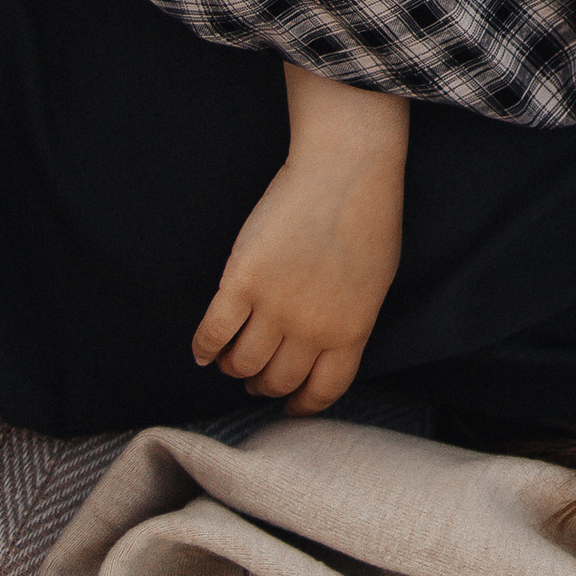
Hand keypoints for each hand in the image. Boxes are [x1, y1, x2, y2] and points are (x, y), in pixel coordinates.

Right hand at [192, 138, 404, 415]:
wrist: (344, 170)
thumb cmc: (367, 219)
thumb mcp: (373, 284)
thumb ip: (348, 322)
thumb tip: (321, 348)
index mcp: (350, 331)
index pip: (321, 390)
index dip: (300, 405)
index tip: (288, 405)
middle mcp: (311, 328)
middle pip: (276, 380)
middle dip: (263, 385)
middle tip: (254, 378)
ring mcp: (274, 306)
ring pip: (241, 364)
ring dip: (232, 368)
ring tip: (230, 361)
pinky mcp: (240, 282)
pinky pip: (213, 333)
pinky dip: (204, 348)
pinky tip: (203, 351)